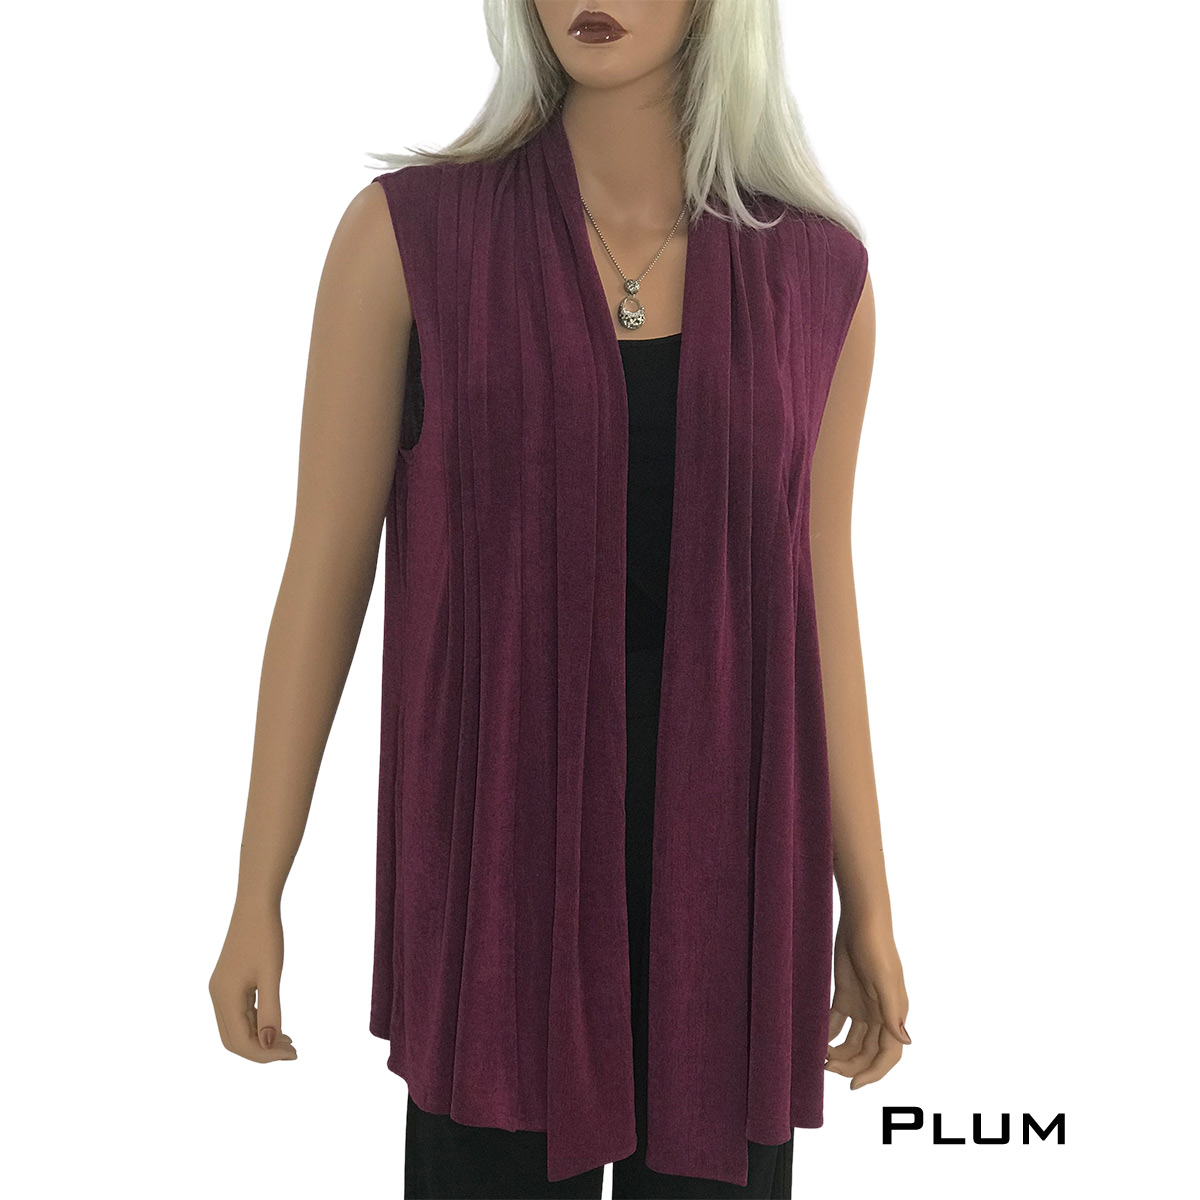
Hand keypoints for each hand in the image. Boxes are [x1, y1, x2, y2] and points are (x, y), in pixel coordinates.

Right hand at [209, 901, 297, 1062]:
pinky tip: (276, 1025)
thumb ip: (270, 1011)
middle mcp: (218, 997)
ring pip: (237, 1028)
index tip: (292, 1054)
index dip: (265, 1054)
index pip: (241, 1042)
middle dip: (261, 1051)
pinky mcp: (228, 983)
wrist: (255, 905)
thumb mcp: (271, 975)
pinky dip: (257, 1024)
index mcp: (225, 997)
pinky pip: (240, 1014)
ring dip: (260, 1039)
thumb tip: (268, 1044)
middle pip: (234, 1040)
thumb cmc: (265, 936)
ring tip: (288, 1042)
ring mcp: (221, 990)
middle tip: (291, 1052)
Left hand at [825, 914, 909, 1088]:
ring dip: (839, 1053)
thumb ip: (892, 1012)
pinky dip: (828, 1034)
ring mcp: (862, 1006)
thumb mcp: (884, 981)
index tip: (852, 1085)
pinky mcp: (845, 995)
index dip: (873, 1073)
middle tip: (826, 1066)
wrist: (860, 923)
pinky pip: (837, 1023)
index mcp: (893, 1015)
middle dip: (850, 1065)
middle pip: (867, 1052)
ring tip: (820, 1057)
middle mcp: (879, 1015)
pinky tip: (816, 1041)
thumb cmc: (876, 949)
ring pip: (852, 1041)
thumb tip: (906, 1042)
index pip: (887, 1055)